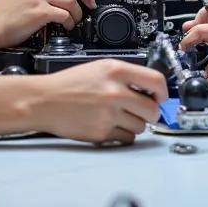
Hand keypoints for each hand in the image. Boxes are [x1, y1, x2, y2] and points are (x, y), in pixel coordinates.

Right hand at [33, 60, 168, 144]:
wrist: (44, 100)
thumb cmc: (69, 84)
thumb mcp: (100, 68)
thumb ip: (125, 76)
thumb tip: (150, 89)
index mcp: (116, 71)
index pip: (156, 81)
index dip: (163, 92)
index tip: (161, 96)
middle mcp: (115, 92)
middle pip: (153, 109)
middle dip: (150, 112)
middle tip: (142, 110)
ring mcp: (109, 114)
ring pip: (141, 126)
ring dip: (135, 123)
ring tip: (119, 116)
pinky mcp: (102, 132)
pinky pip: (126, 138)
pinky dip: (122, 135)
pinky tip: (111, 126)